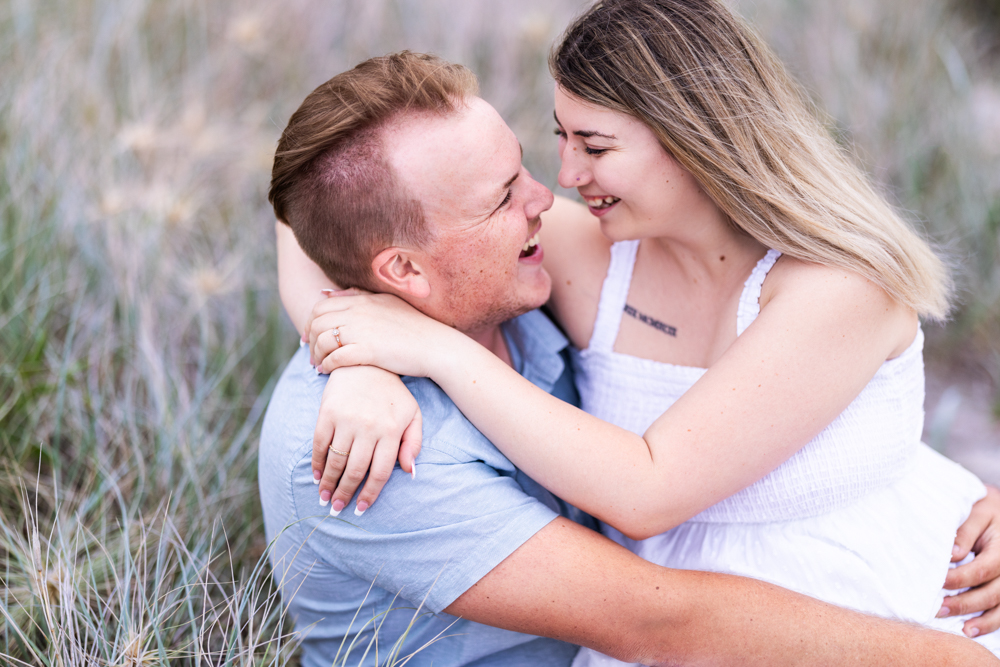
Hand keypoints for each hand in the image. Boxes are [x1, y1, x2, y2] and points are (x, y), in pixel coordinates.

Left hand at [306, 290, 460, 377]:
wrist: (436, 346)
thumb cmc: (415, 326)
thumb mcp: (387, 302)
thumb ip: (357, 296)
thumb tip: (327, 294)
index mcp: (363, 299)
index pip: (322, 305)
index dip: (311, 321)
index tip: (310, 335)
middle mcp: (359, 312)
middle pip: (317, 322)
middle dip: (309, 339)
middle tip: (310, 353)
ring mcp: (363, 331)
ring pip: (323, 340)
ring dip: (316, 354)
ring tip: (317, 365)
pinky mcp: (368, 351)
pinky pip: (336, 358)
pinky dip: (326, 365)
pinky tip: (327, 372)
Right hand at [311, 365, 421, 514]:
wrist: (367, 363)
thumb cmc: (392, 394)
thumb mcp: (412, 414)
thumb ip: (413, 443)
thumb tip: (410, 472)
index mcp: (390, 431)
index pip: (380, 471)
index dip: (370, 493)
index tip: (361, 509)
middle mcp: (368, 428)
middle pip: (356, 470)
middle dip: (345, 493)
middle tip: (337, 509)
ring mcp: (346, 420)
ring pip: (336, 460)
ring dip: (328, 483)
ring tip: (325, 498)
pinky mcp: (327, 412)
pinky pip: (320, 444)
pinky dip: (317, 463)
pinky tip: (316, 476)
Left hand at [939, 485, 999, 637]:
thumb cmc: (986, 509)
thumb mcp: (978, 512)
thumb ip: (965, 532)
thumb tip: (952, 554)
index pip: (982, 569)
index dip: (959, 579)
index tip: (936, 583)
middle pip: (993, 592)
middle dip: (965, 603)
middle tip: (938, 610)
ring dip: (984, 620)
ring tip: (963, 630)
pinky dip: (993, 622)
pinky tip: (974, 629)